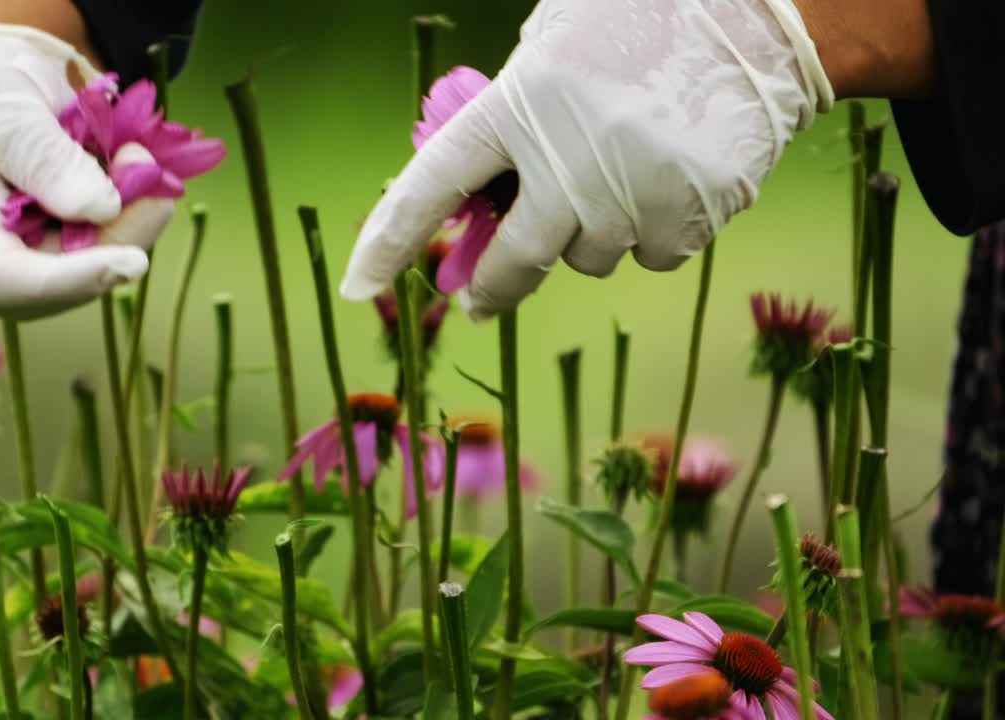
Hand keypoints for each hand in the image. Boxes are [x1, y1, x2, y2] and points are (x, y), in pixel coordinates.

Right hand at [0, 22, 172, 320]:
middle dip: (124, 223)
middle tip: (142, 157)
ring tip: (129, 151)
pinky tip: (127, 166)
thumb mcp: (6, 112)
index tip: (133, 262)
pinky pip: (119, 248)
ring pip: (106, 263)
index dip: (71, 277)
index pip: (7, 278)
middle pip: (74, 277)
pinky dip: (137, 208)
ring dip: (136, 209)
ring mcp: (35, 275)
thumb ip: (47, 158)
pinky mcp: (72, 267)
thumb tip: (104, 210)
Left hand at [341, 0, 832, 319]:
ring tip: (624, 168)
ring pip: (588, 257)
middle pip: (514, 259)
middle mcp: (567, 159)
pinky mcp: (688, 217)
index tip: (360, 285)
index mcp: (520, 105)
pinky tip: (672, 175)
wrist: (759, 13)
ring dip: (592, 231)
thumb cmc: (638, 18)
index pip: (436, 185)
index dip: (391, 240)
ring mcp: (630, 193)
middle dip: (491, 289)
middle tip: (479, 302)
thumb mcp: (552, 48)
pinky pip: (651, 255)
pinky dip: (655, 229)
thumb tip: (479, 198)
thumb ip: (511, 119)